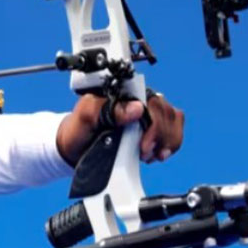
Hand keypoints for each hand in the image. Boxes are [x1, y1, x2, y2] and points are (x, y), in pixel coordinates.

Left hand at [56, 92, 184, 166]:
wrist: (74, 148)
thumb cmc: (77, 130)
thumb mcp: (85, 117)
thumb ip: (107, 109)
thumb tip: (137, 108)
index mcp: (123, 92)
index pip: (151, 101)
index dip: (154, 124)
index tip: (144, 145)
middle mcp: (138, 100)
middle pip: (165, 112)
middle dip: (160, 136)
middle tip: (145, 153)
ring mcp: (146, 113)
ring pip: (173, 120)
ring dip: (168, 140)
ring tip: (152, 155)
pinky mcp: (152, 127)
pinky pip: (173, 129)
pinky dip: (171, 143)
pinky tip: (158, 154)